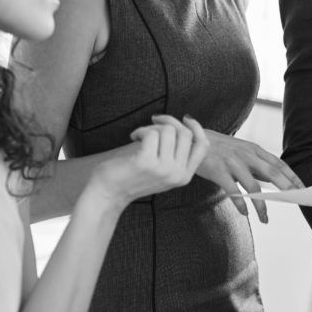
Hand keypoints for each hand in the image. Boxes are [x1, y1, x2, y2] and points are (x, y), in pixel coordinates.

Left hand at [88, 114, 208, 207]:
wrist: (109, 193)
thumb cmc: (134, 176)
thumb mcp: (163, 169)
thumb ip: (178, 153)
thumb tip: (186, 122)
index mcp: (185, 176)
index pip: (202, 146)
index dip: (197, 128)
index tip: (185, 118)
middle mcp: (177, 174)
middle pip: (185, 134)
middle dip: (169, 122)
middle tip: (153, 121)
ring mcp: (163, 169)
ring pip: (168, 131)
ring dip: (152, 127)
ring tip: (141, 136)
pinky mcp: (147, 162)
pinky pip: (151, 133)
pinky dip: (141, 130)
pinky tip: (134, 137)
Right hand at [192, 120, 304, 222]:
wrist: (192, 139)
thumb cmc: (219, 148)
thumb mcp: (241, 150)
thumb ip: (256, 163)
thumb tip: (273, 178)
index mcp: (254, 149)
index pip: (279, 164)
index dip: (292, 176)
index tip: (303, 188)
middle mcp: (246, 155)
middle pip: (272, 173)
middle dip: (286, 188)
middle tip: (295, 201)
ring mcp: (233, 163)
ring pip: (253, 187)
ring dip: (261, 206)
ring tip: (265, 219)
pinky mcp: (219, 171)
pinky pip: (233, 191)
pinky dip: (240, 204)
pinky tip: (245, 213)